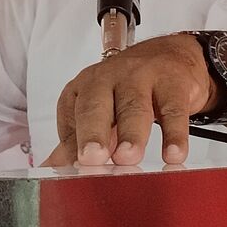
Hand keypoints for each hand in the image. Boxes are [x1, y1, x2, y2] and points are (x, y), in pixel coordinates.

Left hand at [45, 33, 214, 167]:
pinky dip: (174, 134)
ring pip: (134, 107)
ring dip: (131, 134)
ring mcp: (141, 77)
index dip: (72, 145)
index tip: (73, 170)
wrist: (169, 55)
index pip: (73, 117)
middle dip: (93, 133)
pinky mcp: (173, 83)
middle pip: (97, 105)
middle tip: (92, 158)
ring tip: (128, 158)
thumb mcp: (98, 112)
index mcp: (84, 88)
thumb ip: (77, 142)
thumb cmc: (126, 89)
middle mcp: (108, 78)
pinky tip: (174, 154)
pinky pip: (173, 109)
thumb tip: (52, 171)